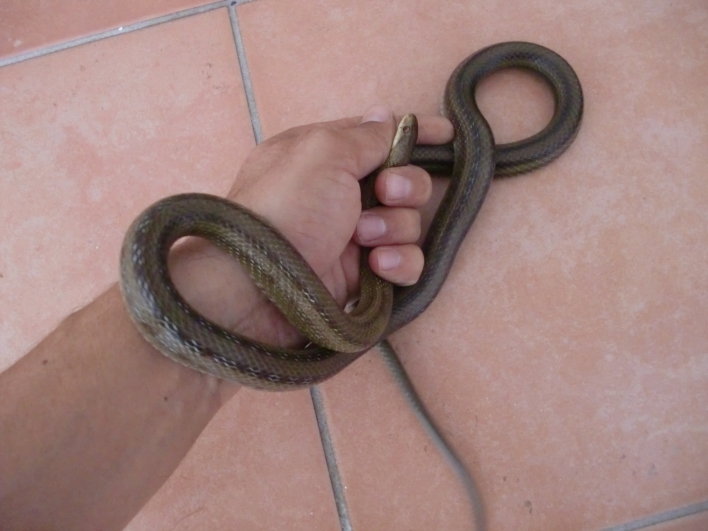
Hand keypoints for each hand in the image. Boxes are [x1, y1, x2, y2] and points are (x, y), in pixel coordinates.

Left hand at [170, 105, 453, 347]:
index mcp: (322, 157)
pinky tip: (377, 267)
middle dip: (404, 186)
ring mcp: (350, 238)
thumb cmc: (286, 209)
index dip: (412, 134)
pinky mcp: (361, 278)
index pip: (377, 137)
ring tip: (364, 238)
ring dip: (394, 228)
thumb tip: (388, 116)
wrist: (254, 290)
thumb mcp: (323, 154)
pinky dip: (398, 263)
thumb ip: (365, 136)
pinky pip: (403, 264)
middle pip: (402, 181)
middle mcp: (338, 194)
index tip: (445, 134)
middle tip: (387, 193)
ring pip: (407, 224)